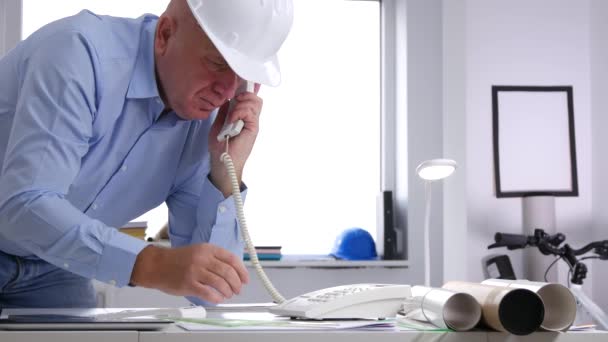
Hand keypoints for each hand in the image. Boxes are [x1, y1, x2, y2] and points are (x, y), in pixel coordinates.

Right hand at [130, 244, 249, 302]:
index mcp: (207, 249)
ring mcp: (195, 271)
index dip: (242, 270)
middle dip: (236, 283)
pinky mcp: (188, 283)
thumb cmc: (178, 259)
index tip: (245, 279)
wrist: (156, 265)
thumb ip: (214, 258)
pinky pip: (208, 293)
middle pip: (228, 272)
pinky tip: (218, 299)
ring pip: (220, 283)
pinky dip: (216, 297)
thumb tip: (233, 271)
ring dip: (228, 291)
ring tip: (228, 294)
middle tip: (238, 289)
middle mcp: (202, 258)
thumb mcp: (198, 251)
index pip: (231, 259)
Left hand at [208, 83, 262, 196]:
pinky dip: (240, 112)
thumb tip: (226, 97)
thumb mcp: (219, 123)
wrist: (222, 161)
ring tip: (232, 113)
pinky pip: (250, 112)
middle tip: (233, 99)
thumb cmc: (220, 145)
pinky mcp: (253, 129)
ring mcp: (253, 123)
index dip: (247, 88)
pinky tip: (232, 119)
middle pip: (255, 97)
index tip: (239, 82)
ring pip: (255, 102)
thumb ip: (224, 111)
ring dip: (241, 103)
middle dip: (244, 93)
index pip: (250, 98)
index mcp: (243, 116)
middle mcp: (250, 118)